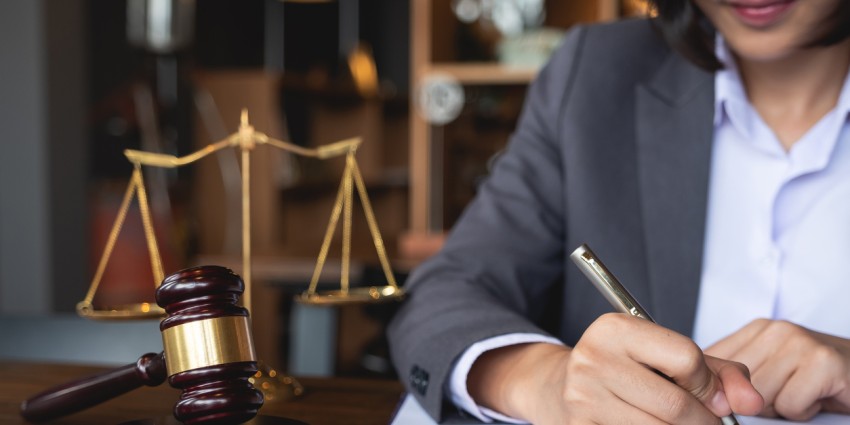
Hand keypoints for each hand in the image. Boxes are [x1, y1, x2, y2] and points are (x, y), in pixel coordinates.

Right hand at [467, 313, 762, 423]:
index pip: (686, 358)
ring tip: (678, 423)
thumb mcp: (665, 355)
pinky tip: (651, 424)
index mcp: (615, 329)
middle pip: (676, 405)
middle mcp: (593, 359)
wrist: (561, 388)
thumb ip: (717, 371)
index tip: (709, 395)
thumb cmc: (626, 369)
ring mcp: (582, 398)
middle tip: (708, 423)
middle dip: (704, 422)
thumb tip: (752, 402)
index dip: (708, 383)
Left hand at [705, 319, 849, 419]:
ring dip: (783, 407)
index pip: (712, 363)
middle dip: (757, 403)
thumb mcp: (771, 370)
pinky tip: (819, 397)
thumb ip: (735, 375)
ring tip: (804, 394)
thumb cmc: (817, 380)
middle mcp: (776, 330)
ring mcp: (799, 342)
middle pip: (735, 385)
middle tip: (788, 394)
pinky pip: (789, 404)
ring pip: (760, 397)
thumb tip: (696, 392)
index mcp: (757, 330)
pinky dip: (803, 411)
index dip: (722, 390)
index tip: (738, 396)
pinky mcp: (822, 362)